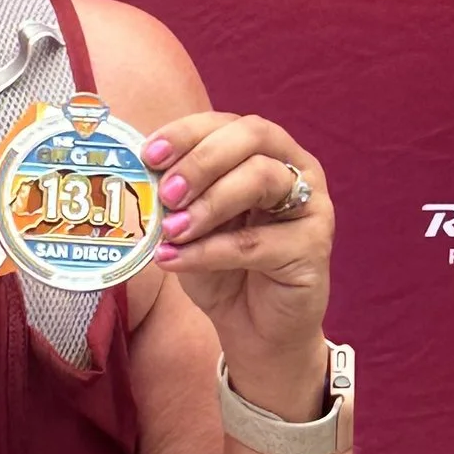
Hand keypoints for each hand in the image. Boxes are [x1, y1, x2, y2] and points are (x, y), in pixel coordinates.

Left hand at [143, 109, 333, 415]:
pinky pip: (258, 241)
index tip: (148, 155)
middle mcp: (295, 169)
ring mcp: (311, 205)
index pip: (227, 124)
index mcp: (264, 152)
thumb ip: (174, 197)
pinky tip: (175, 262)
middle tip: (166, 193)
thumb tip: (139, 175)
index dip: (187, 133)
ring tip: (171, 230)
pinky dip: (210, 251)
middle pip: (252, 138)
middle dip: (201, 161)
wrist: (255, 328)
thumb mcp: (190, 224)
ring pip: (262, 179)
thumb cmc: (223, 268)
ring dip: (209, 203)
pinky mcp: (314, 247)